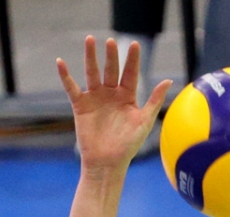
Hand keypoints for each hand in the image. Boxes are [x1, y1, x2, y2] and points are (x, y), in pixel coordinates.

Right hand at [59, 36, 170, 173]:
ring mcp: (95, 98)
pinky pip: (71, 87)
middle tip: (111, 41)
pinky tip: (60, 62)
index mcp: (127, 97)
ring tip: (90, 40)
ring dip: (91, 57)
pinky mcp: (80, 105)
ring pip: (92, 72)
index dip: (132, 60)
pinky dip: (65, 75)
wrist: (108, 163)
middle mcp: (111, 94)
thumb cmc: (128, 146)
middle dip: (112, 56)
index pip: (131, 74)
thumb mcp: (144, 121)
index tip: (134, 44)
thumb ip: (155, 101)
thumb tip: (168, 80)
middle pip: (111, 70)